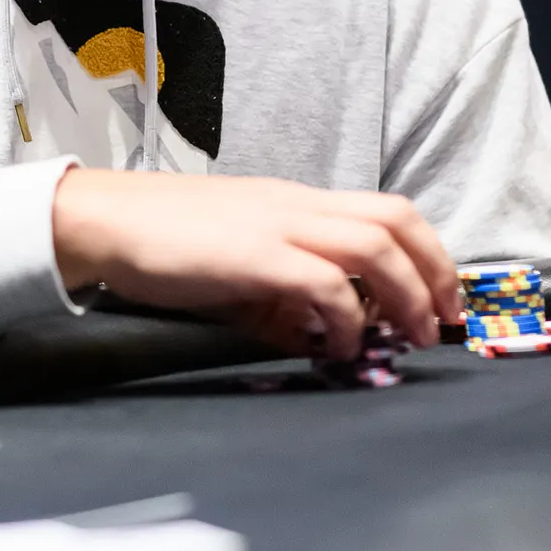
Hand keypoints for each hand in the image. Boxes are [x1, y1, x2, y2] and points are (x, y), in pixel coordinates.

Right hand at [53, 169, 460, 359]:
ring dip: (406, 294)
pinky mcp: (256, 255)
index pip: (387, 211)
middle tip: (443, 322)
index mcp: (298, 203)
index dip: (429, 254)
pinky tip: (340, 347)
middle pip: (396, 220)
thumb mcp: (238, 268)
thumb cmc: (165, 242)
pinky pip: (324, 283)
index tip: (441, 299)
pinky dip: (347, 317)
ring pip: (374, 244)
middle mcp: (299, 206)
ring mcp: (278, 226)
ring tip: (410, 338)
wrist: (107, 222)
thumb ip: (282, 297)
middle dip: (436, 272)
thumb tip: (318, 337)